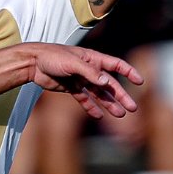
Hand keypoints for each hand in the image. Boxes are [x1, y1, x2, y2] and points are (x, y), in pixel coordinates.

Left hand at [24, 45, 142, 119]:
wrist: (33, 63)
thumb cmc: (52, 57)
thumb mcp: (72, 62)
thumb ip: (89, 72)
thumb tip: (106, 81)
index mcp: (93, 59)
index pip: (116, 65)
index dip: (128, 72)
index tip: (140, 82)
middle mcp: (89, 70)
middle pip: (109, 84)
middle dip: (121, 96)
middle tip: (132, 108)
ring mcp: (81, 80)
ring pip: (99, 94)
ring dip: (109, 104)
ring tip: (120, 115)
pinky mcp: (71, 88)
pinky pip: (84, 99)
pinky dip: (91, 107)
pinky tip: (98, 116)